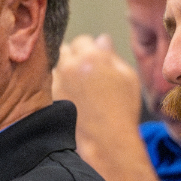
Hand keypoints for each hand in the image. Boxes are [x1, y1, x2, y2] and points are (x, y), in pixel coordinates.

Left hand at [52, 34, 143, 158]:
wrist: (107, 140)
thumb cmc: (123, 109)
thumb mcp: (128, 77)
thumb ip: (112, 55)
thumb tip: (101, 40)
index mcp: (92, 56)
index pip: (84, 40)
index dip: (91, 49)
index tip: (96, 59)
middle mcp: (71, 65)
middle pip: (67, 49)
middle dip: (76, 56)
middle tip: (87, 70)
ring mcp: (59, 81)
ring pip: (58, 64)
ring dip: (66, 69)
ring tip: (79, 85)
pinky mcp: (52, 96)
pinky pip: (53, 82)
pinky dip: (60, 84)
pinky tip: (73, 96)